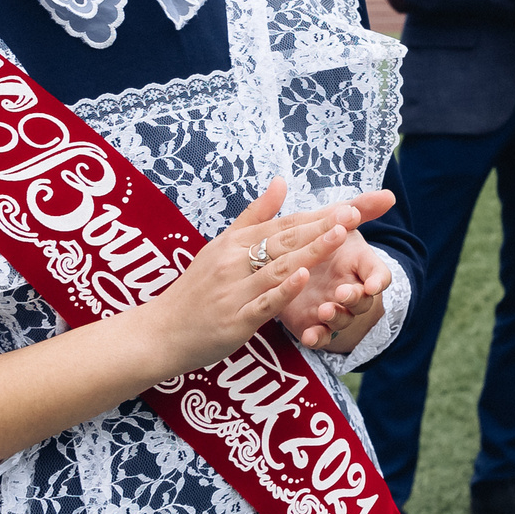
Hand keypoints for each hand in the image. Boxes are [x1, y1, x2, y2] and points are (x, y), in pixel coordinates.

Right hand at [133, 181, 371, 381]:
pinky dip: (283, 290)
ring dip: (310, 250)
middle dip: (322, 226)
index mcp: (235, 243)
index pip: (284, 224)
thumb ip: (255, 215)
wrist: (159, 332)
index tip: (351, 204)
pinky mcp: (234, 320)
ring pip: (278, 267)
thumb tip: (282, 181)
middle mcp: (234, 262)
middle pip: (285, 240)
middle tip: (356, 212)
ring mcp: (234, 290)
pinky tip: (304, 277)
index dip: (318, 215)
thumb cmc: (195, 289)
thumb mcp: (221, 246)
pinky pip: (263, 303)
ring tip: (340, 234)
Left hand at [280, 197, 398, 350]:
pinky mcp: (313, 325)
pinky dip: (316, 338)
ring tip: (324, 310)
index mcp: (360, 267)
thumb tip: (389, 195)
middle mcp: (351, 290)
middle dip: (355, 299)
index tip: (373, 283)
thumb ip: (361, 209)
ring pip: (341, 320)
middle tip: (343, 293)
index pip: (379, 275)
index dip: (378, 281)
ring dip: (336, 317)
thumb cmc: (323, 242)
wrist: (293, 266)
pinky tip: (309, 336)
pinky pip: (319, 336)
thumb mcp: (340, 223)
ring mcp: (333, 309)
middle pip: (363, 301)